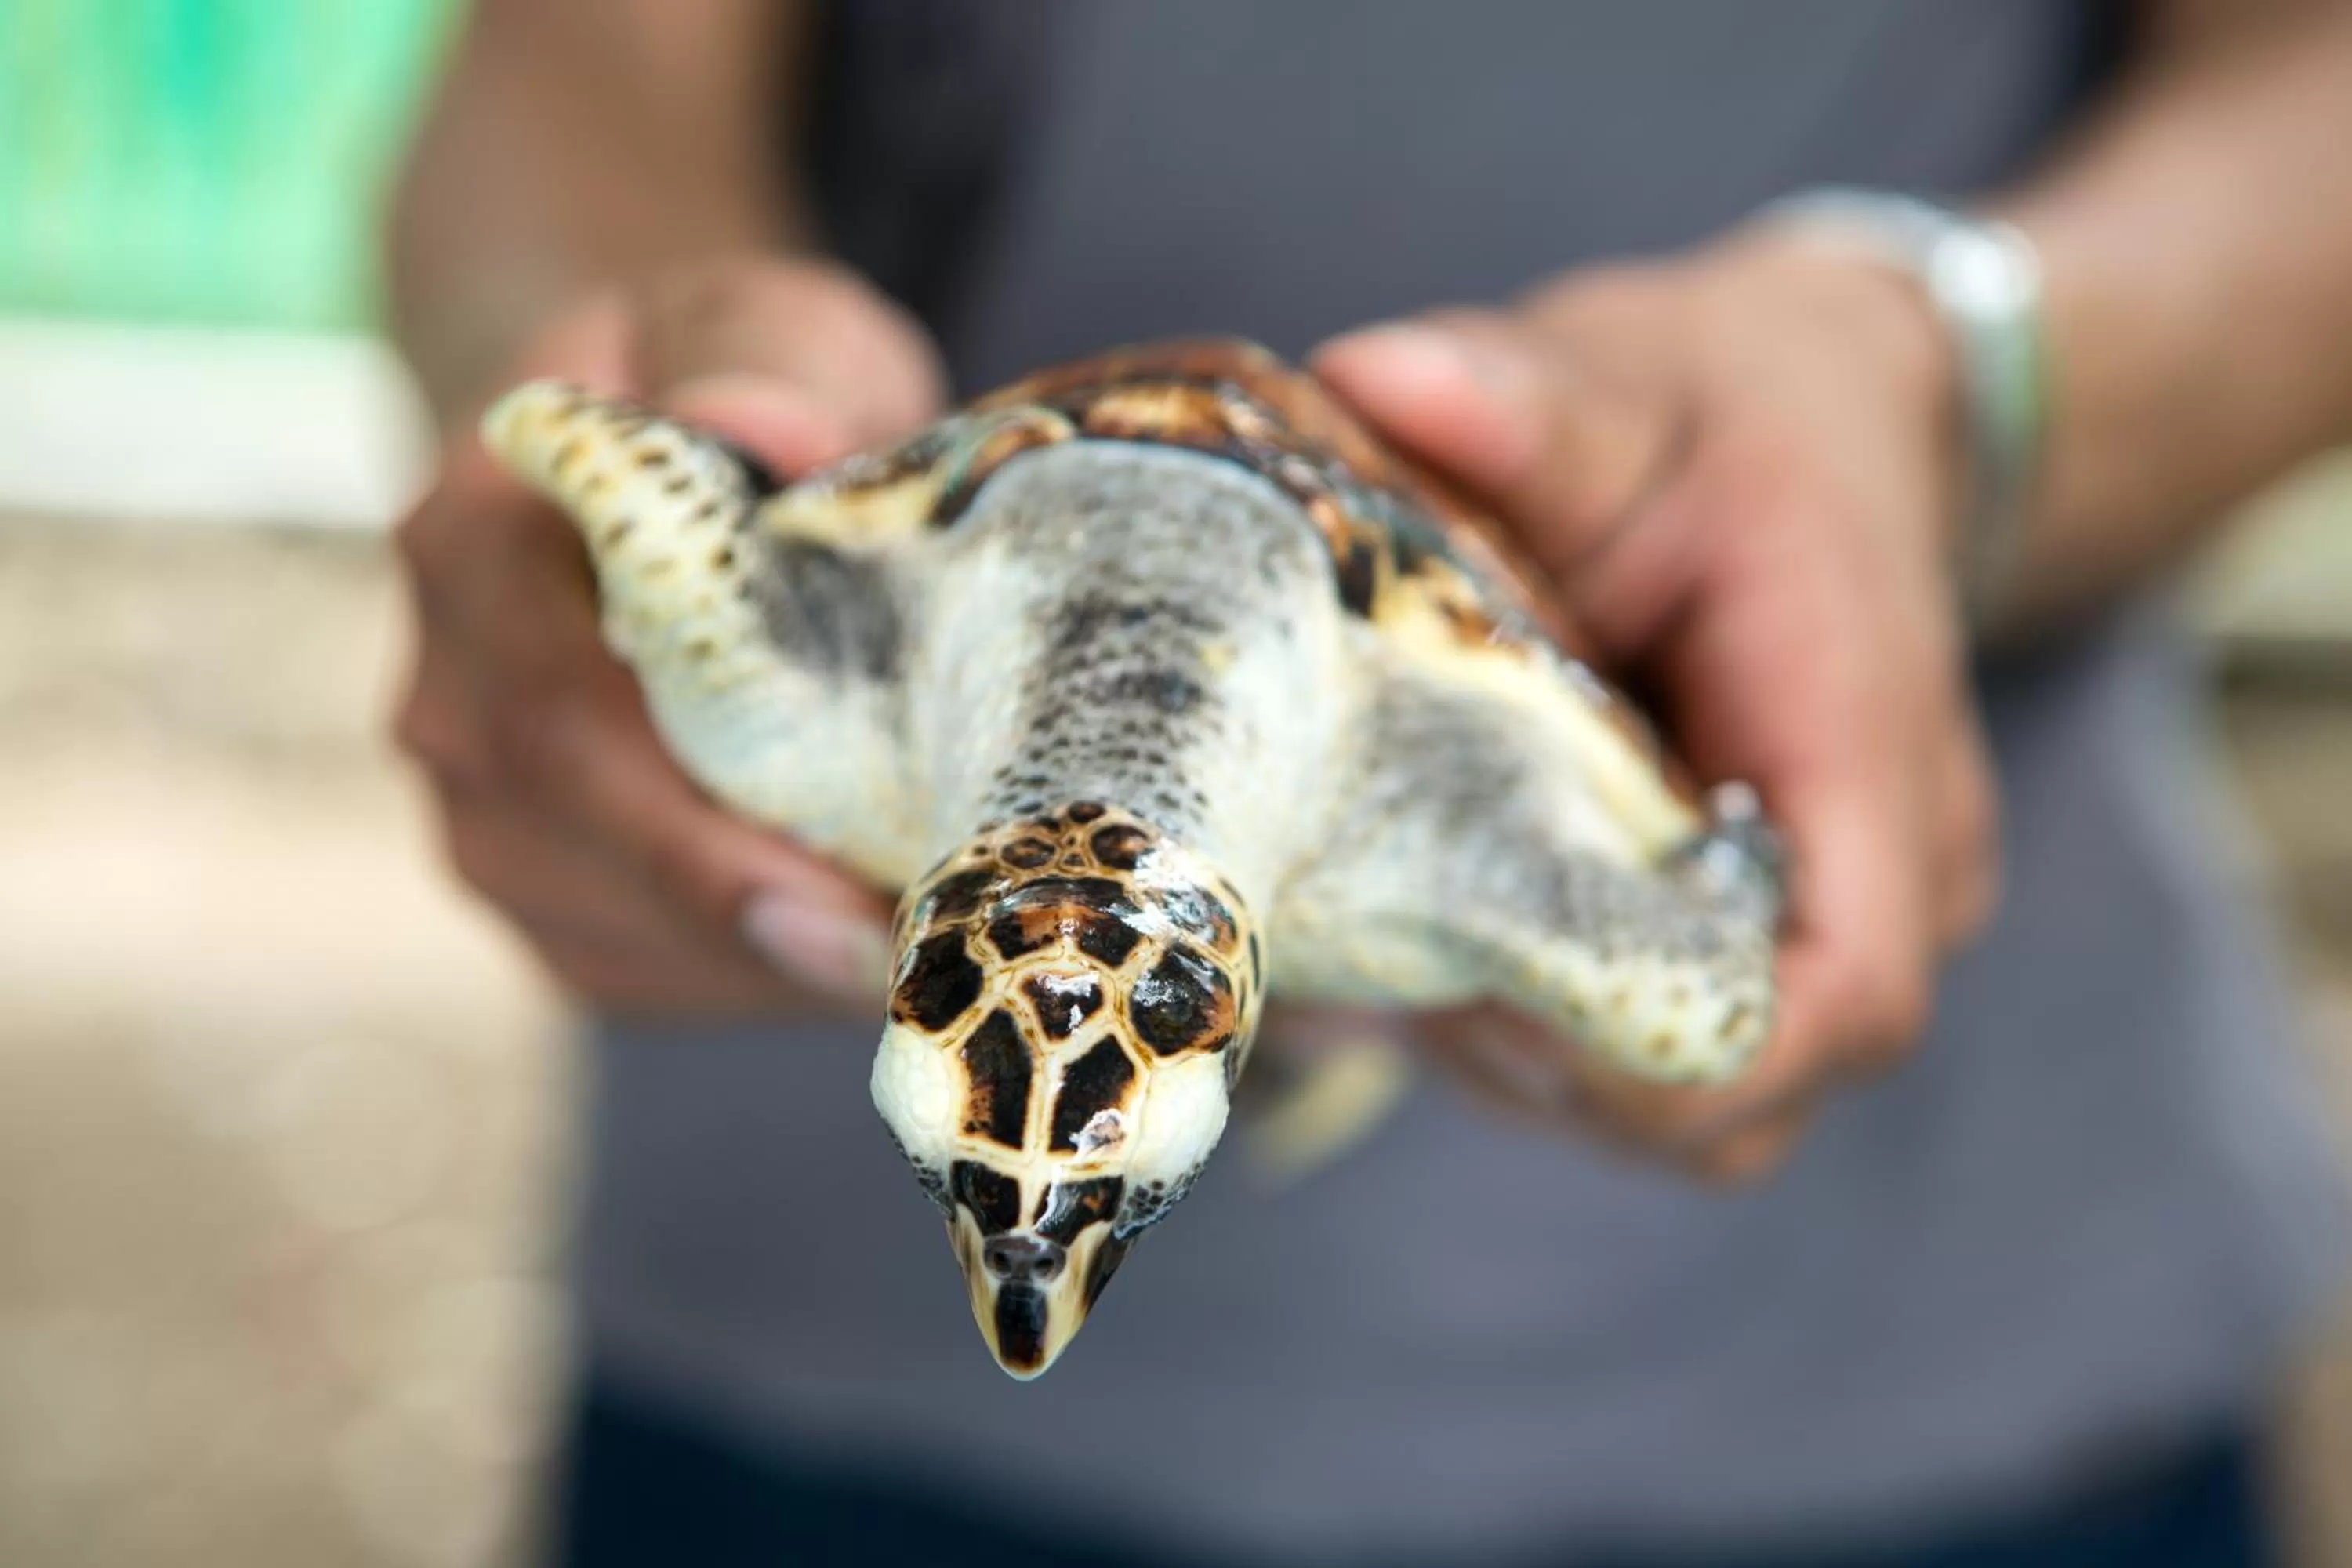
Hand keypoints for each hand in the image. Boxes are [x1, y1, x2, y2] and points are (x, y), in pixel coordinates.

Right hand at [393, 257, 941, 1013]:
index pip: (559, 718)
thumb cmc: (725, 381)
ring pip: (614, 936)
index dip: (691, 833)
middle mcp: (450, 696)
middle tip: (919, 967)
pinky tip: (864, 949)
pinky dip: (754, 980)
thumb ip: (764, 366)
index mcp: (470, 546)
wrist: (649, 440)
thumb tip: (761, 427)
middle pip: (584, 854)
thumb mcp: (763, 326)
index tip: (833, 900)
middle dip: (758, 929)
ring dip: (769, 968)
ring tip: (924, 958)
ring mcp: (482, 805)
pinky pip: (637, 969)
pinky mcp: (546, 884)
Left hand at [1314, 234, 1999, 1181]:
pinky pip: (1667, 1049)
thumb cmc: (1729, 412)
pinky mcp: (1765, 928)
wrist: (1832, 419)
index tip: (1491, 992)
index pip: (1845, 993)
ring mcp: (1832, 911)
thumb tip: (1369, 375)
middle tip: (1394, 960)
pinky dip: (1548, 1031)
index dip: (1673, 1053)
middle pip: (1748, 1087)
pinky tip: (1437, 934)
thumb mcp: (1627, 381)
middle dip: (1559, 1068)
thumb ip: (1518, 399)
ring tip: (1401, 939)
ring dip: (1537, 1060)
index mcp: (1865, 739)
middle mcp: (1884, 866)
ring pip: (1697, 1100)